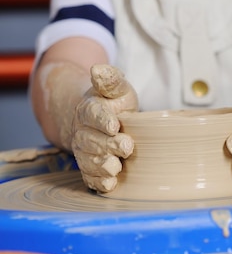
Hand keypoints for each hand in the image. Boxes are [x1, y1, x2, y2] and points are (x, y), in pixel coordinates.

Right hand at [72, 64, 137, 192]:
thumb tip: (98, 68)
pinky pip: (89, 177)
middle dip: (108, 144)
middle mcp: (82, 132)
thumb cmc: (113, 104)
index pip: (93, 114)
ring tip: (115, 167)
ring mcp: (84, 151)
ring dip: (102, 165)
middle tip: (126, 146)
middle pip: (92, 140)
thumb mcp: (117, 88)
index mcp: (88, 109)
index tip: (114, 124)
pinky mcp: (88, 168)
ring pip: (89, 160)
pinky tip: (110, 185)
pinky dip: (98, 182)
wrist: (98, 122)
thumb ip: (111, 79)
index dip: (102, 119)